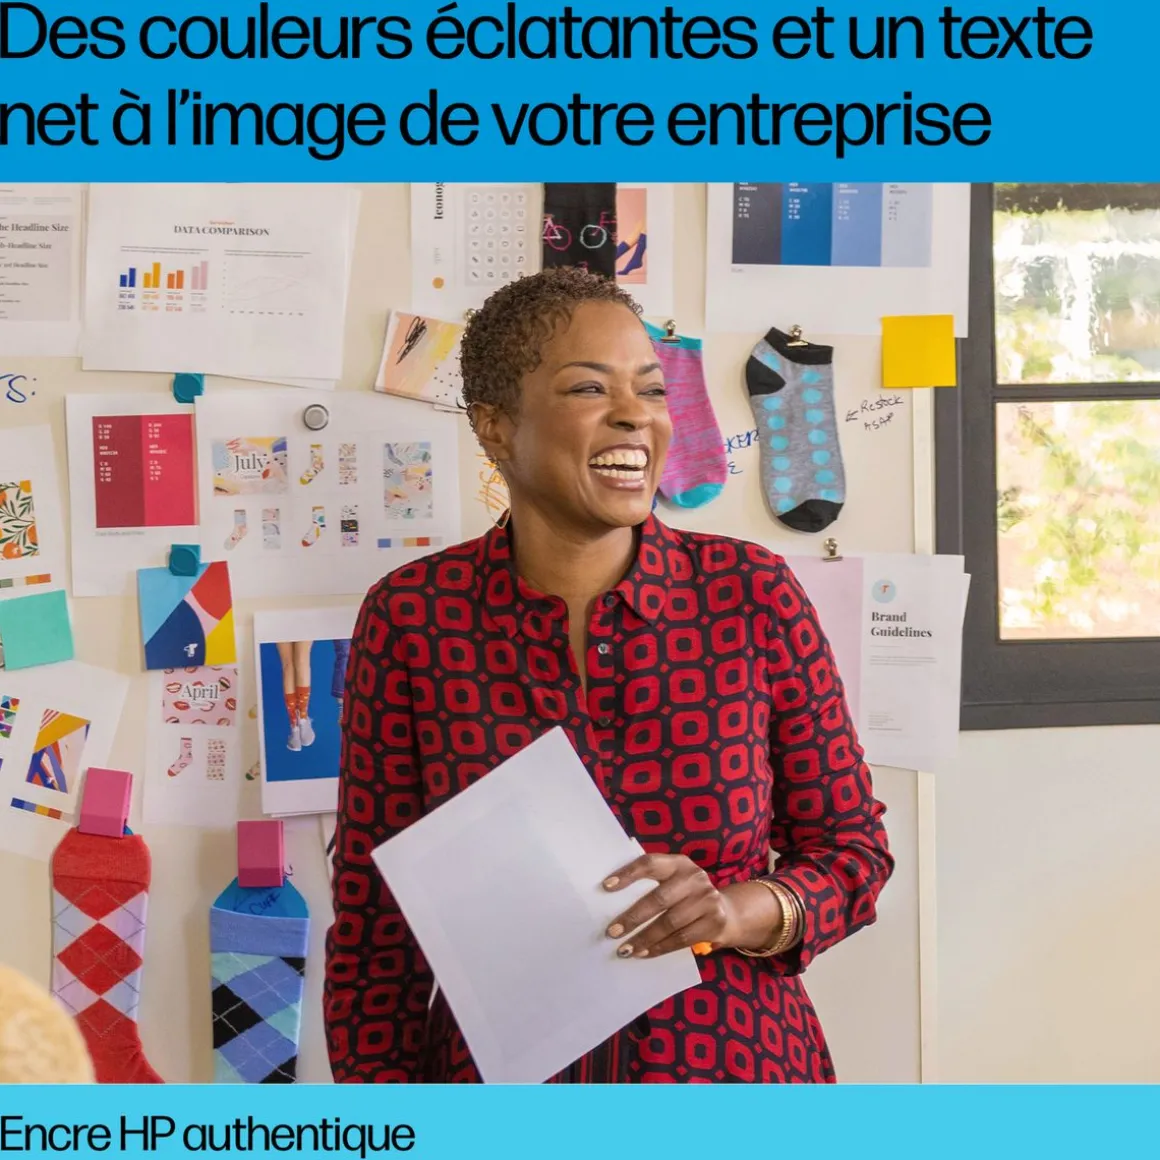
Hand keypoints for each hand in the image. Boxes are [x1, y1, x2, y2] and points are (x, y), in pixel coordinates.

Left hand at [602, 853, 735, 958]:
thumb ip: (652, 883)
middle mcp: (695, 878)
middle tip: (612, 932)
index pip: (650, 863)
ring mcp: (708, 900)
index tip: (606, 887)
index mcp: (679, 863)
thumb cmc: (687, 896)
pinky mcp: (714, 923)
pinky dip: (659, 948)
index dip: (628, 874)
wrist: (728, 912)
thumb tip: (611, 898)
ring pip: (669, 923)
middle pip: (659, 899)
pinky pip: (681, 939)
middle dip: (633, 917)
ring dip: (644, 938)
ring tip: (624, 949)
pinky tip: (644, 953)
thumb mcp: (675, 881)